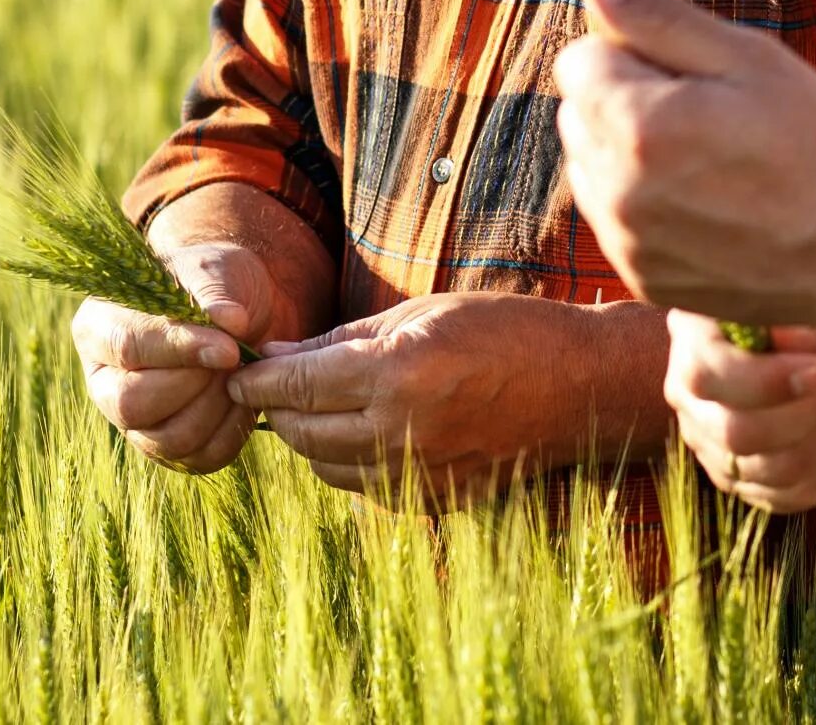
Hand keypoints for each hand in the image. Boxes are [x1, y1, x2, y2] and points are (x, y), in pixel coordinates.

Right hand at [70, 238, 278, 472]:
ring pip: (166, 438)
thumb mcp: (213, 270)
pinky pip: (198, 458)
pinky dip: (230, 431)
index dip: (180, 349)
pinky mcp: (169, 448)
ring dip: (216, 408)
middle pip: (132, 404)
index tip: (230, 346)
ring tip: (240, 373)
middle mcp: (105, 381)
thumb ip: (214, 294)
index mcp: (98, 328)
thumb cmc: (215, 282)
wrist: (243, 308)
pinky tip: (245, 398)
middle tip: (234, 357)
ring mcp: (134, 422)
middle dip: (194, 384)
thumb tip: (231, 323)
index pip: (126, 347)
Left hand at [226, 292, 661, 501]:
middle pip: (300, 432)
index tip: (237, 371)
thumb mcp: (421, 314)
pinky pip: (363, 488)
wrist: (578, 387)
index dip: (256, 380)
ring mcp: (418, 475)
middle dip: (277, 408)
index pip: (295, 387)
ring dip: (310, 438)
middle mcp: (402, 431)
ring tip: (319, 406)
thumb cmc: (504, 331)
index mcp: (397, 375)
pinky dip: (349, 462)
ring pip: (325, 467)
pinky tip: (363, 432)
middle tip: (274, 385)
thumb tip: (276, 357)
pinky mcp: (433, 502)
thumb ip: (343, 341)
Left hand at [554, 0, 815, 329]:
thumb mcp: (748, 59)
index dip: (633, 50)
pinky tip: (709, 202)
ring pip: (590, 168)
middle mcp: (617, 192)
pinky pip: (615, 220)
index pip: (578, 59)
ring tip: (710, 158)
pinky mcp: (644, 278)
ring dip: (627, 152)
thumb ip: (658, 18)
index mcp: (637, 126)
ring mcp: (628, 243)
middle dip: (623, 99)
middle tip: (708, 112)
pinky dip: (645, 202)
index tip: (694, 71)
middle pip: (576, 114)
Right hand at [666, 312, 815, 513]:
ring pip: (763, 470)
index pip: (709, 373)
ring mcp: (706, 440)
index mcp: (693, 335)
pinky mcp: (735, 477)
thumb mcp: (805, 295)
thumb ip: (801, 309)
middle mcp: (687, 393)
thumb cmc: (806, 310)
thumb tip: (802, 337)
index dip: (769, 380)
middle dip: (806, 414)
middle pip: (737, 433)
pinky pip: (782, 496)